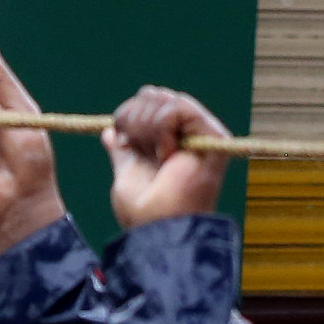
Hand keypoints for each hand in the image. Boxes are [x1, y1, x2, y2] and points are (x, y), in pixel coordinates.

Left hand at [107, 85, 230, 230]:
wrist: (158, 230)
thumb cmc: (143, 211)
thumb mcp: (127, 173)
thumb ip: (123, 152)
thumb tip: (109, 132)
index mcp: (172, 140)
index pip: (147, 100)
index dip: (127, 116)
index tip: (124, 143)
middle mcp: (192, 133)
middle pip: (154, 94)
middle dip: (134, 120)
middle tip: (142, 152)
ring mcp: (205, 134)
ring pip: (165, 98)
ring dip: (146, 128)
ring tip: (155, 156)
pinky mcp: (215, 136)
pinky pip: (178, 108)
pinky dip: (161, 130)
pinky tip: (167, 155)